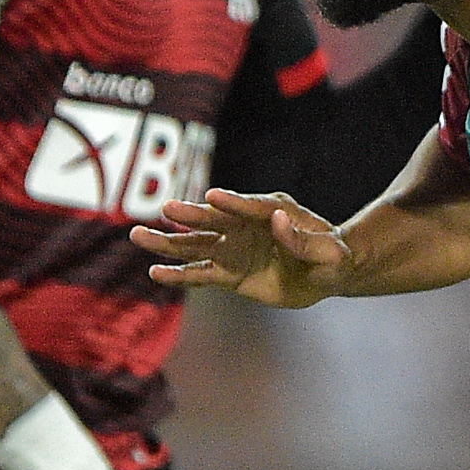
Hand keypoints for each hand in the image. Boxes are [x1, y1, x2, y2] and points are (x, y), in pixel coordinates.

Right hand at [130, 188, 349, 307]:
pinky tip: (156, 272)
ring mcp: (235, 249)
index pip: (249, 206)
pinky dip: (179, 274)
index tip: (211, 195)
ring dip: (169, 241)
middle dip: (191, 214)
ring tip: (137, 235)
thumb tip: (279, 220)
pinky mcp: (230, 273)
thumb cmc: (332, 255)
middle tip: (165, 207)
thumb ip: (302, 239)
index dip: (232, 202)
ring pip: (197, 245)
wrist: (328, 272)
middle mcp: (246, 226)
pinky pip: (201, 274)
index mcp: (273, 211)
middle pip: (214, 219)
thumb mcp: (328, 252)